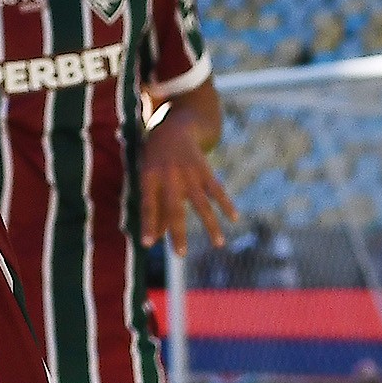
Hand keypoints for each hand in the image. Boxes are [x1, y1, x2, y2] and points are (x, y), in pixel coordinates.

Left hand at [139, 108, 236, 253]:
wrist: (174, 128)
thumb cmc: (155, 161)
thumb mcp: (147, 179)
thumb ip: (153, 208)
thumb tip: (154, 240)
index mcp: (150, 177)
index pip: (148, 204)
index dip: (148, 224)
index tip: (147, 244)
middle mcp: (170, 175)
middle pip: (174, 208)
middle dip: (178, 232)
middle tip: (181, 254)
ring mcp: (189, 173)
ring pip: (201, 203)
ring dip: (211, 225)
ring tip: (219, 244)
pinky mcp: (205, 170)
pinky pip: (217, 190)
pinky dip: (226, 204)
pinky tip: (234, 218)